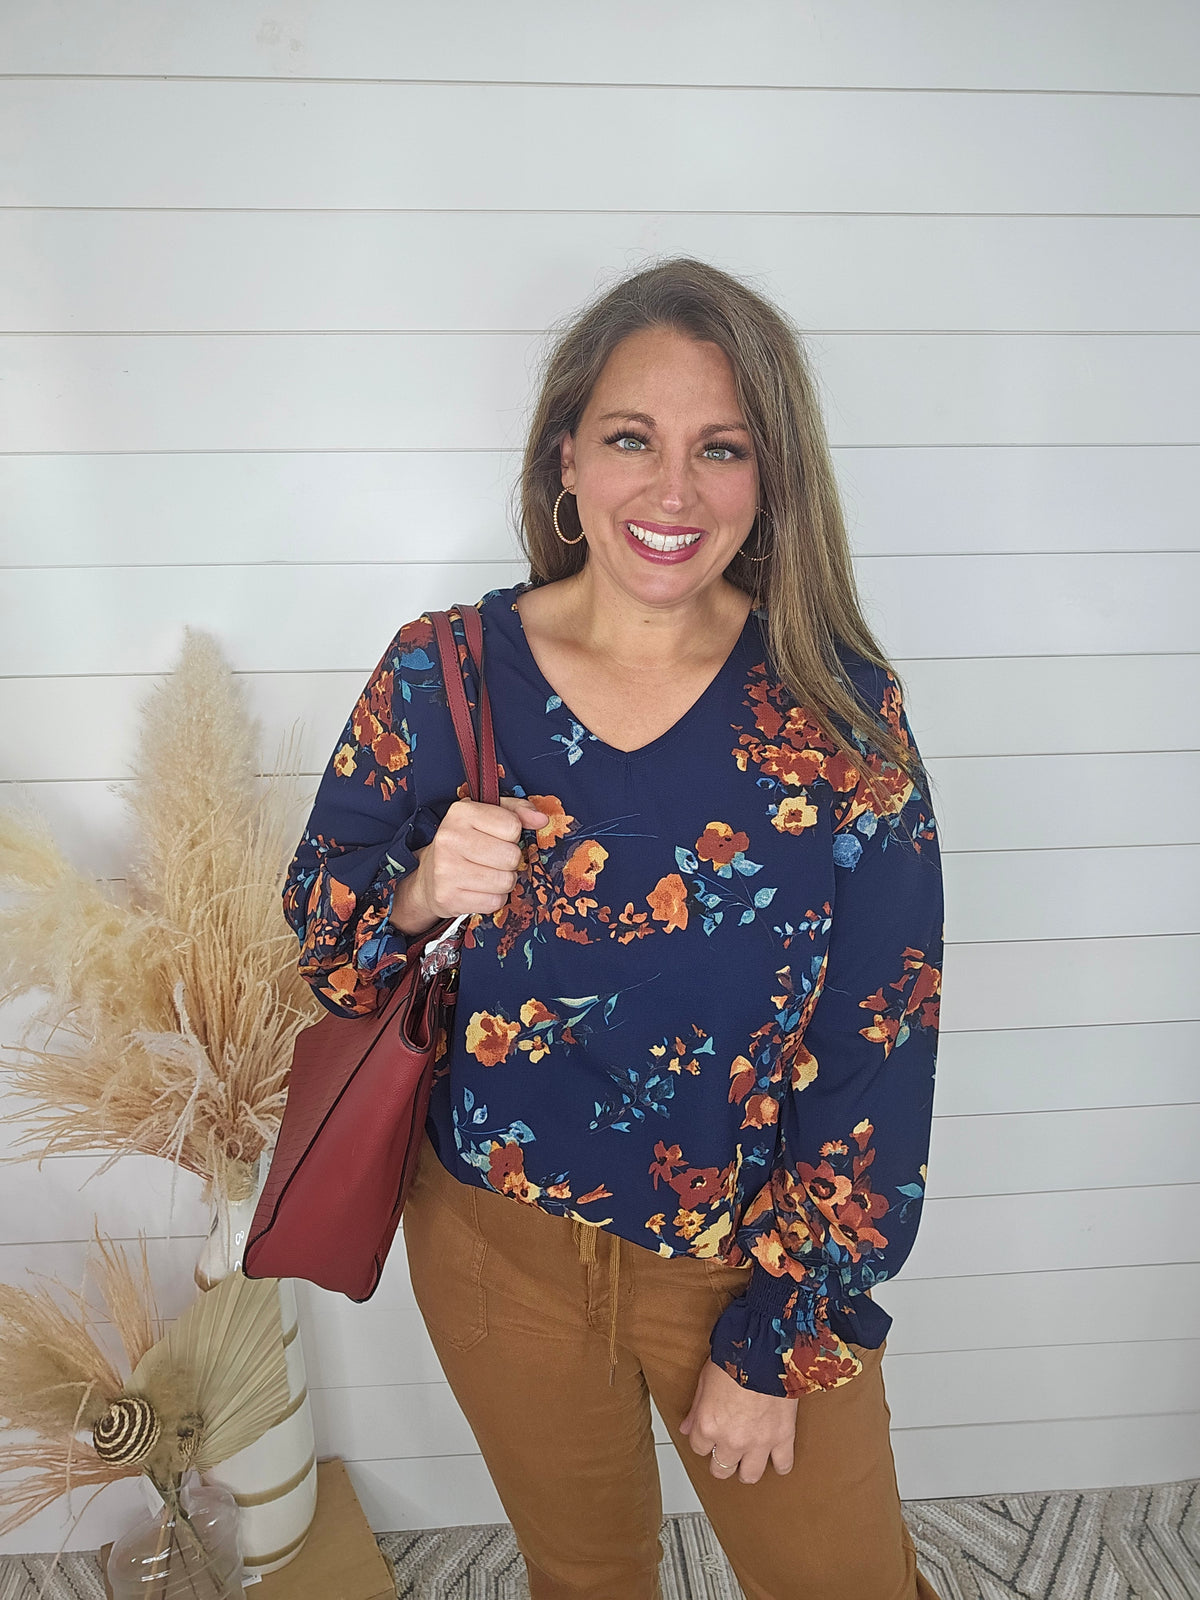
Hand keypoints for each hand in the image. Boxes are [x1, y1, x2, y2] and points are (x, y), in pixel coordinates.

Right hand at [389, 796, 548, 934]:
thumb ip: (517, 811)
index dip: (512, 835)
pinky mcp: (448, 897)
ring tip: (487, 874)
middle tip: (493, 859)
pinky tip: (478, 889)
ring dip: (503, 881)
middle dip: (510, 860)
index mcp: (460, 813)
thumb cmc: (465, 842)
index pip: (512, 826)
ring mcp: (446, 870)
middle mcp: (449, 839)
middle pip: (511, 856)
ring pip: (505, 881)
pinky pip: (494, 902)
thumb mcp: (487, 816)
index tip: (497, 837)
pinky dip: (493, 898)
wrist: (429, 877)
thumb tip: (541, 820)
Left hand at [678, 1359, 797, 1483]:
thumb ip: (696, 1409)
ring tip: (748, 1458)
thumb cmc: (734, 1358)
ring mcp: (759, 1442)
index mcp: (709, 1425)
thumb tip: (686, 1427)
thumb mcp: (705, 1380)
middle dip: (722, 1461)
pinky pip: (783, 1464)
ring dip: (747, 1469)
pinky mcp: (783, 1437)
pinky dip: (780, 1463)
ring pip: (749, 1475)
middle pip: (721, 1469)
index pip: (699, 1448)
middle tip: (727, 1450)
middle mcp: (731, 1440)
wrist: (765, 1348)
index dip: (704, 1440)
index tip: (710, 1434)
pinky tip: (776, 1456)